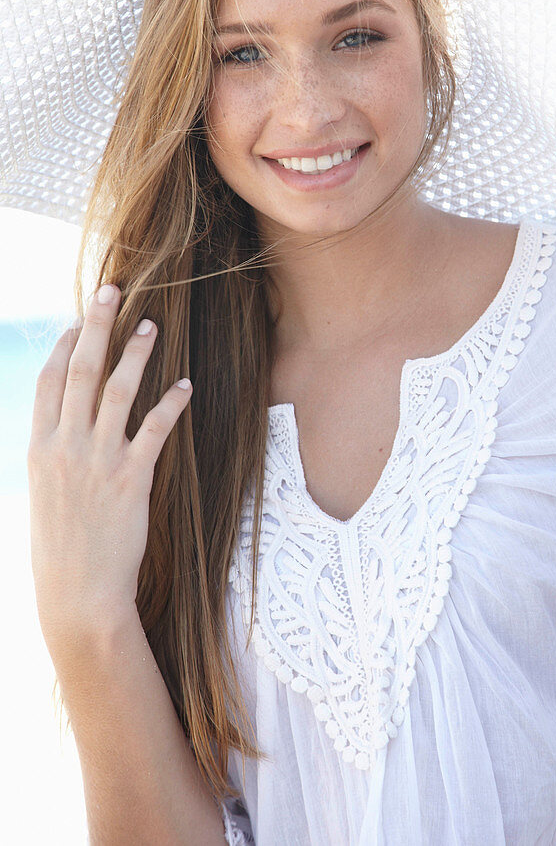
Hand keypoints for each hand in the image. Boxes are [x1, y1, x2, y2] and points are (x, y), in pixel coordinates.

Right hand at [27, 284, 191, 653]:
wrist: (76, 595)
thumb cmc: (62, 546)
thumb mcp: (45, 492)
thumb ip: (56, 453)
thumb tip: (66, 425)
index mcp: (39, 446)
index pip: (49, 379)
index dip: (67, 343)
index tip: (82, 318)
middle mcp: (65, 445)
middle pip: (80, 370)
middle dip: (97, 325)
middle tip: (112, 290)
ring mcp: (98, 460)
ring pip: (118, 390)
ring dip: (136, 353)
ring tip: (152, 324)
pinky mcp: (132, 478)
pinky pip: (155, 428)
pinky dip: (171, 402)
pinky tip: (186, 383)